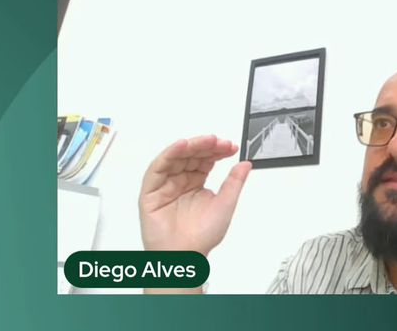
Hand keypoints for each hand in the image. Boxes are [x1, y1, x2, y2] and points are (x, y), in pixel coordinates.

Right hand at [139, 135, 251, 255]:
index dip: (217, 151)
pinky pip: (157, 168)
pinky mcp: (151, 191)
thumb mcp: (225, 204)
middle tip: (219, 141)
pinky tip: (182, 146)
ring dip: (190, 146)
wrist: (186, 256)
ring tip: (206, 141)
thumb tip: (245, 164)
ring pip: (175, 158)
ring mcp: (165, 185)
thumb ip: (234, 182)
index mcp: (196, 184)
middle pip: (191, 156)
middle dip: (206, 146)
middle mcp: (180, 182)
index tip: (230, 146)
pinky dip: (168, 154)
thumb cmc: (202, 236)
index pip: (205, 160)